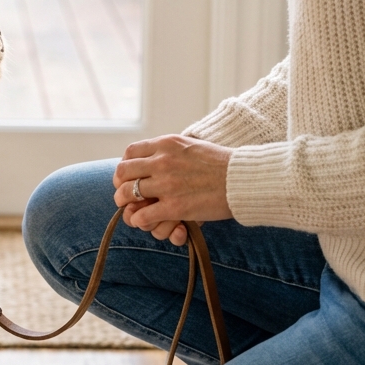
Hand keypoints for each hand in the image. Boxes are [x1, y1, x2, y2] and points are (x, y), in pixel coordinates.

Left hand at [113, 135, 232, 245]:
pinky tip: (143, 220)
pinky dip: (139, 219)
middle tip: (124, 193)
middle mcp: (162, 161)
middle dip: (121, 184)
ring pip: (128, 193)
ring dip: (125, 202)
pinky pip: (143, 215)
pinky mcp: (174, 206)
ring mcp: (166, 184)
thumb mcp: (192, 145)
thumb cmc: (222, 163)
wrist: (243, 179)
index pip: (131, 152)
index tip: (128, 175)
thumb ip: (172, 150)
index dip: (125, 165)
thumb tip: (158, 156)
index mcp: (166, 144)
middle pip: (124, 172)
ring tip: (130, 208)